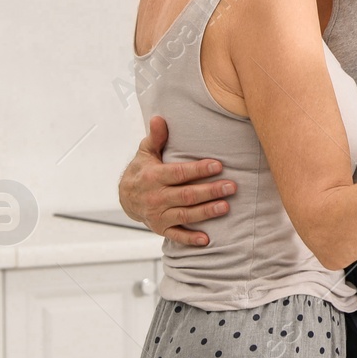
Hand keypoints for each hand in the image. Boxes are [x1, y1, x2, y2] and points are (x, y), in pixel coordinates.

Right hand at [119, 116, 235, 246]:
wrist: (125, 197)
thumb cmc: (142, 171)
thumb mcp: (145, 152)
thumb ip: (156, 137)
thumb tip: (159, 118)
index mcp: (154, 177)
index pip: (179, 173)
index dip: (198, 170)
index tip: (218, 165)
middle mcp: (156, 197)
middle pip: (186, 195)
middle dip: (210, 191)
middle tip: (232, 187)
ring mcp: (158, 215)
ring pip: (185, 215)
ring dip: (206, 212)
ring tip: (225, 207)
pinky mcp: (161, 228)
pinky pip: (176, 235)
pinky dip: (190, 239)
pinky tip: (206, 239)